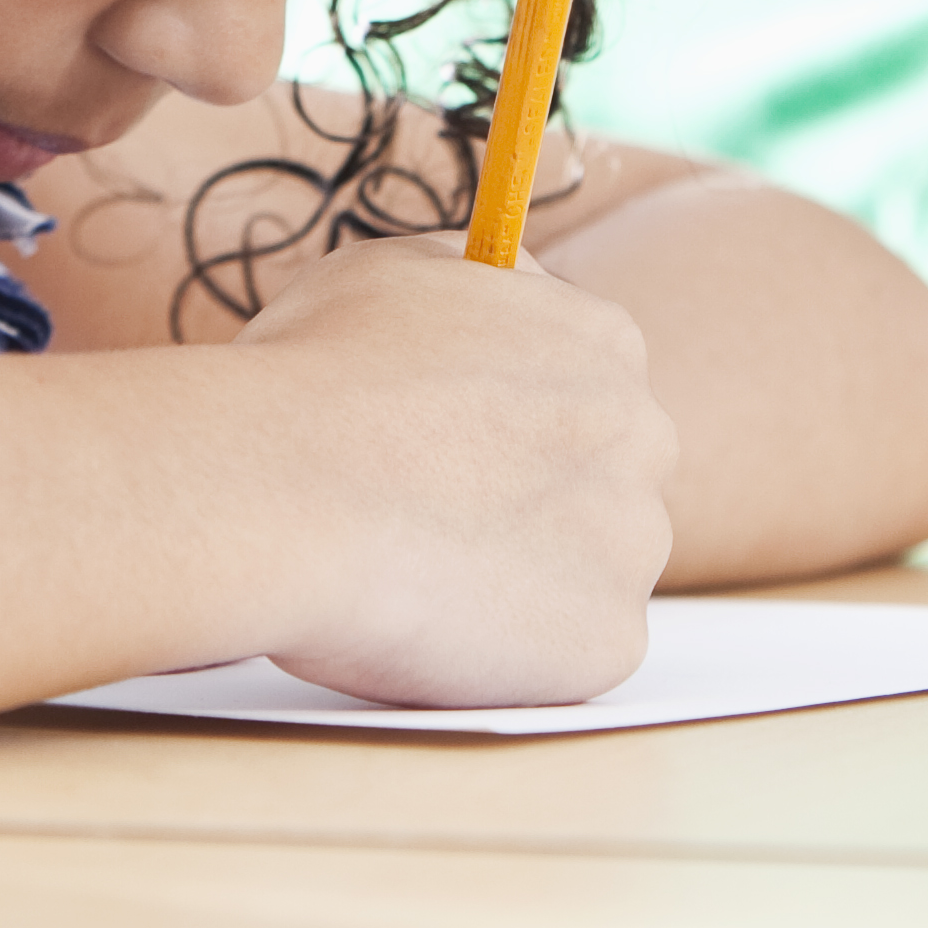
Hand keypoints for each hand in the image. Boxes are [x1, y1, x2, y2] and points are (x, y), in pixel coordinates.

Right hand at [218, 238, 672, 707]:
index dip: (506, 428)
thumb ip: (474, 284)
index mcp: (603, 340)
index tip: (452, 452)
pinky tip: (434, 626)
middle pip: (599, 482)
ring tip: (417, 572)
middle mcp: (644, 434)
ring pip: (588, 574)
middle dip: (526, 504)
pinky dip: (507, 657)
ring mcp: (634, 541)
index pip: (582, 389)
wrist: (283, 489)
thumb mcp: (398, 270)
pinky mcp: (608, 639)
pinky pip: (566, 656)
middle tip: (431, 522)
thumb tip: (500, 291)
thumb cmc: (318, 375)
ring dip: (519, 581)